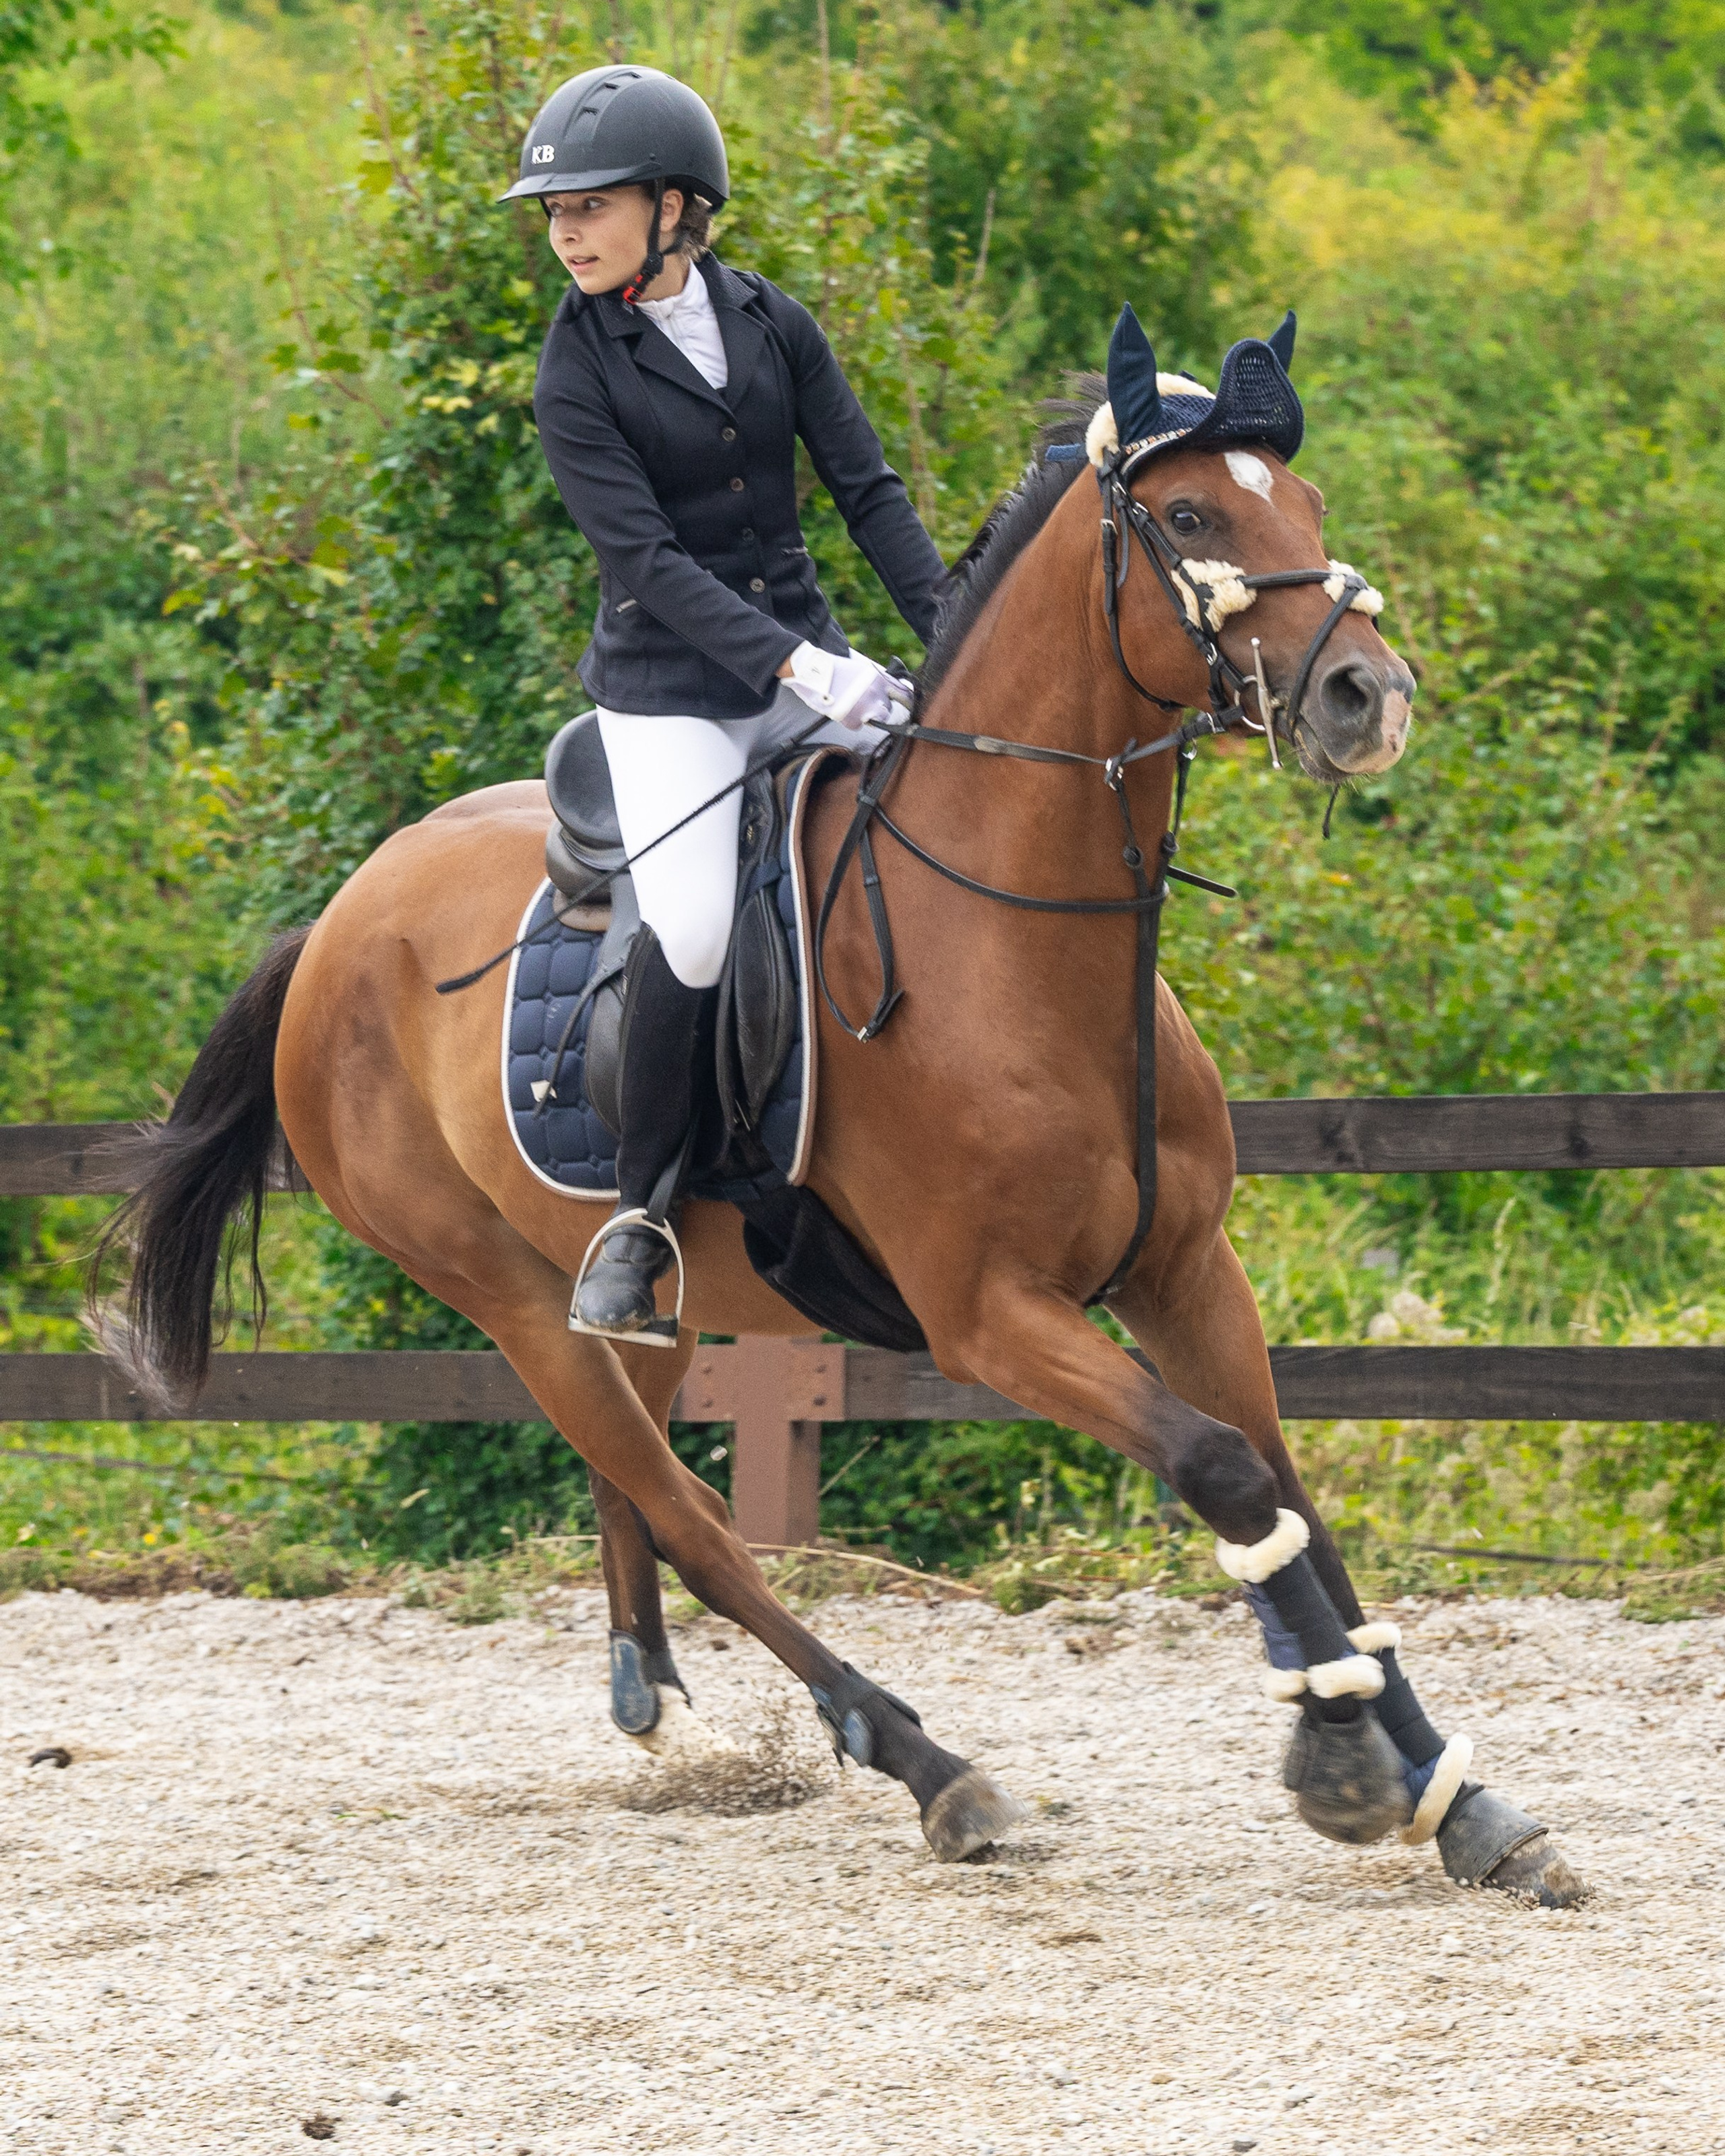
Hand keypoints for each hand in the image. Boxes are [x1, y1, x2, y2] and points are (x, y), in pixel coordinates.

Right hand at [783, 642, 912, 730]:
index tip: (908, 707)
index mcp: (879, 679)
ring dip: (868, 716)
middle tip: (865, 704)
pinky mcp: (852, 720)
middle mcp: (876, 694)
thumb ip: (878, 680)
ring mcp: (865, 708)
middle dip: (879, 708)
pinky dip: (851, 720)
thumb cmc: (836, 669)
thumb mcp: (862, 668)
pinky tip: (842, 709)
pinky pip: (858, 725)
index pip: (903, 694)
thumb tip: (891, 691)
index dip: (907, 702)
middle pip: (888, 710)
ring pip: (876, 720)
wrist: (813, 672)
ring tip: (853, 706)